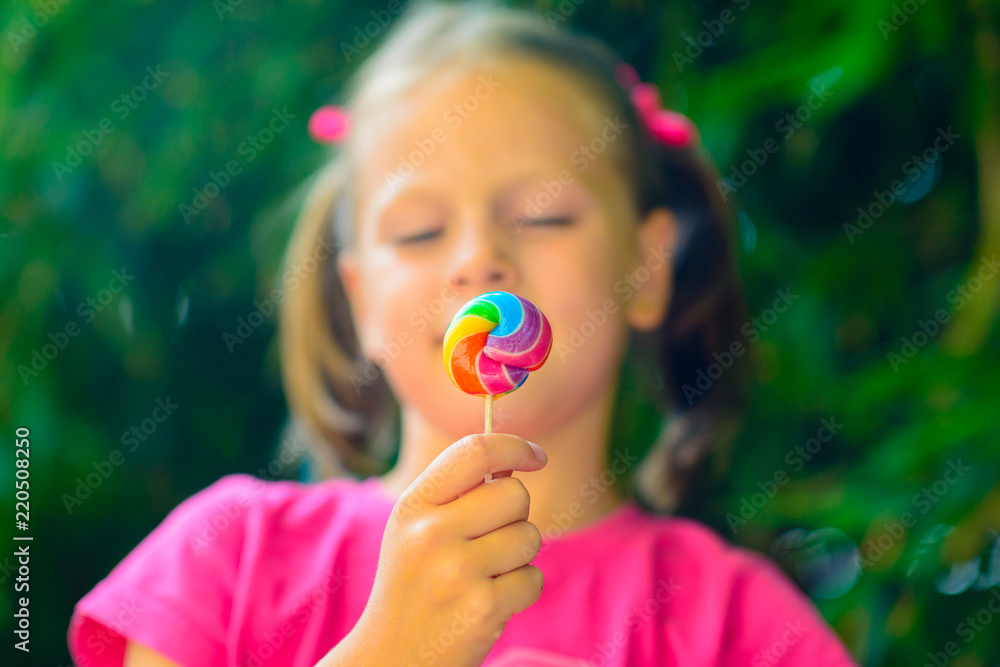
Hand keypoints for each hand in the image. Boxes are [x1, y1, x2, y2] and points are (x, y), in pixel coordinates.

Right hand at [332, 433, 547, 666]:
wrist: (392, 656)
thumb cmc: (413, 584)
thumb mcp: (414, 529)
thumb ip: (455, 493)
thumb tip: (513, 460)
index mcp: (413, 506)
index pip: (475, 450)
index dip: (515, 445)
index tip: (535, 455)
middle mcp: (430, 534)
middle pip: (514, 494)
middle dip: (515, 514)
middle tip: (491, 540)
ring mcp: (457, 571)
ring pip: (529, 536)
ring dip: (519, 556)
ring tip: (485, 575)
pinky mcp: (483, 607)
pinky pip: (533, 578)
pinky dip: (521, 590)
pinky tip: (489, 601)